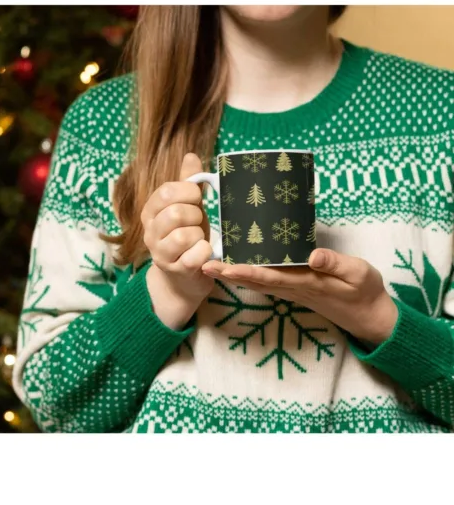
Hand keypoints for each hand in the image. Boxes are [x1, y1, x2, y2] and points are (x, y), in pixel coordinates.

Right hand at [143, 153, 213, 329]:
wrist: (184, 277)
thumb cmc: (188, 236)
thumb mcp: (188, 206)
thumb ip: (188, 182)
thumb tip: (190, 155)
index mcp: (150, 211)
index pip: (166, 192)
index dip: (188, 192)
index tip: (197, 198)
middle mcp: (150, 232)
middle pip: (176, 213)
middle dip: (196, 216)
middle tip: (198, 223)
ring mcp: (160, 253)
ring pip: (185, 235)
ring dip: (200, 235)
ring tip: (199, 239)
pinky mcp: (175, 270)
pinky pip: (195, 255)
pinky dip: (205, 252)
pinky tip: (204, 253)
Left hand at [202, 248, 398, 344]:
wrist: (367, 315)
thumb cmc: (364, 290)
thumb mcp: (358, 273)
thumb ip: (336, 264)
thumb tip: (314, 255)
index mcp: (307, 282)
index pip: (271, 277)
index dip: (247, 272)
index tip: (225, 267)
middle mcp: (293, 288)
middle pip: (256, 280)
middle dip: (229, 273)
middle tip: (203, 264)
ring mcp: (291, 290)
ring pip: (257, 282)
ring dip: (233, 274)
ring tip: (210, 264)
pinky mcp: (293, 288)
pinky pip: (265, 281)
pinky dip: (246, 275)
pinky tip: (234, 267)